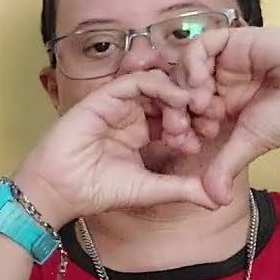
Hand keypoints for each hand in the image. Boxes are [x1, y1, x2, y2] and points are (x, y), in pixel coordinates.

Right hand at [14, 70, 219, 228]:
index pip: (175, 117)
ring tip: (196, 107)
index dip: (196, 122)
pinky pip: (137, 81)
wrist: (60, 191)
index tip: (213, 133)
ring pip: (157, 85)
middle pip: (169, 98)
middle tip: (210, 116)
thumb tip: (218, 199)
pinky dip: (161, 85)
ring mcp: (117, 106)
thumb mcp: (151, 189)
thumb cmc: (96, 191)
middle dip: (193, 105)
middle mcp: (131, 116)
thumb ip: (183, 189)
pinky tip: (178, 98)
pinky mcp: (103, 97)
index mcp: (141, 134)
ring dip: (180, 93)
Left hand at [177, 27, 279, 203]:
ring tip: (199, 106)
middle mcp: (221, 82)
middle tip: (181, 127)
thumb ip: (226, 167)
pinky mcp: (236, 41)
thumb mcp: (252, 143)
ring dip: (183, 88)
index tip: (182, 145)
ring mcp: (226, 61)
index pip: (183, 113)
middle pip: (178, 90)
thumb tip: (213, 201)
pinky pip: (202, 45)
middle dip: (174, 111)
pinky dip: (193, 62)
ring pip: (185, 68)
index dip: (176, 129)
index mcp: (222, 105)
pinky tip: (200, 82)